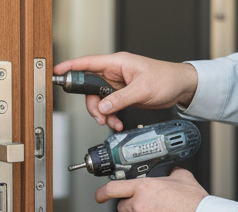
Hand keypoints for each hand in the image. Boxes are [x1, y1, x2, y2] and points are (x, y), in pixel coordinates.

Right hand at [53, 53, 198, 130]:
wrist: (179, 88)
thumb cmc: (166, 79)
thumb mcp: (142, 89)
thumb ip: (120, 99)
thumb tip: (102, 107)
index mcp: (118, 63)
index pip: (88, 63)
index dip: (71, 67)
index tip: (58, 72)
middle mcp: (115, 73)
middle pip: (90, 89)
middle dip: (92, 105)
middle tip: (99, 115)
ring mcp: (117, 85)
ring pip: (97, 101)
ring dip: (102, 114)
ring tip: (111, 121)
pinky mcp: (121, 95)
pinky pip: (107, 107)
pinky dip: (110, 117)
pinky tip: (117, 122)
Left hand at [95, 167, 207, 211]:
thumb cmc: (195, 202)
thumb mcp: (183, 178)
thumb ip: (170, 174)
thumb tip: (168, 173)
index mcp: (145, 188)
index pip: (113, 189)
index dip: (102, 193)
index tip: (99, 196)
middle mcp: (139, 205)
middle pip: (121, 208)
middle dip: (131, 208)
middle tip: (147, 209)